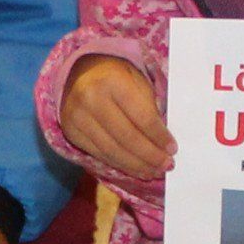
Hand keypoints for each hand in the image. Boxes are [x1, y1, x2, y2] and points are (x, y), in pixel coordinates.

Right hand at [60, 54, 173, 181]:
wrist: (78, 72)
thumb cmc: (116, 77)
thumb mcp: (137, 81)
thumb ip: (149, 108)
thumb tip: (163, 143)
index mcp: (113, 81)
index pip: (141, 117)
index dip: (158, 137)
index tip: (173, 149)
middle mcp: (91, 99)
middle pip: (127, 138)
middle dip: (149, 156)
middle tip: (166, 166)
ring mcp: (77, 117)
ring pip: (112, 151)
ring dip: (136, 165)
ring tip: (153, 171)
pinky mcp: (70, 132)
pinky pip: (99, 154)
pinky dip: (119, 164)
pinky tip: (134, 168)